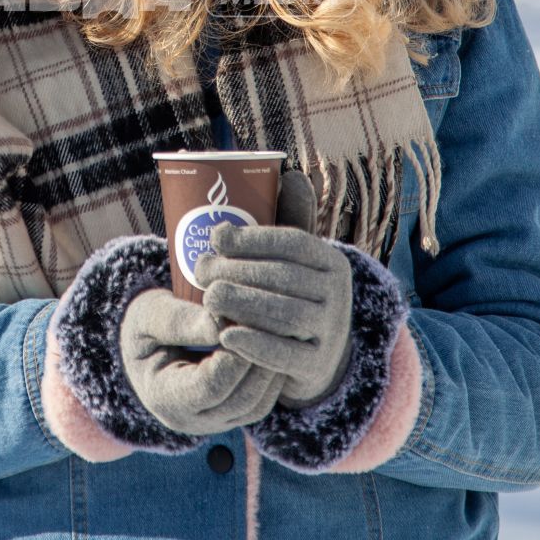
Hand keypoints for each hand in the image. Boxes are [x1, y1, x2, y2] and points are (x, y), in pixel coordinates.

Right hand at [121, 289, 286, 433]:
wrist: (144, 343)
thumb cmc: (144, 323)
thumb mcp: (150, 313)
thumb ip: (181, 320)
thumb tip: (221, 324)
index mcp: (164, 397)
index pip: (211, 385)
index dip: (236, 355)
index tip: (249, 319)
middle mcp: (189, 420)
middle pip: (240, 400)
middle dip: (260, 361)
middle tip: (276, 325)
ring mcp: (211, 422)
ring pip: (255, 405)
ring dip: (271, 371)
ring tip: (279, 334)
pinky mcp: (229, 416)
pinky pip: (259, 402)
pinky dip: (271, 377)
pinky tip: (275, 347)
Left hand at [198, 174, 353, 405]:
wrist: (314, 356)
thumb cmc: (290, 295)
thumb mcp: (294, 261)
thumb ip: (286, 221)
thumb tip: (288, 173)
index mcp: (331, 261)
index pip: (294, 243)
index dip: (254, 238)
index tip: (216, 236)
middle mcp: (338, 295)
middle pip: (285, 278)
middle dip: (239, 271)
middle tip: (201, 270)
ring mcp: (331, 332)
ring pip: (286, 314)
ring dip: (243, 304)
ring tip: (209, 298)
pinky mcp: (317, 366)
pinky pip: (285, 355)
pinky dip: (255, 345)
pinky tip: (226, 337)